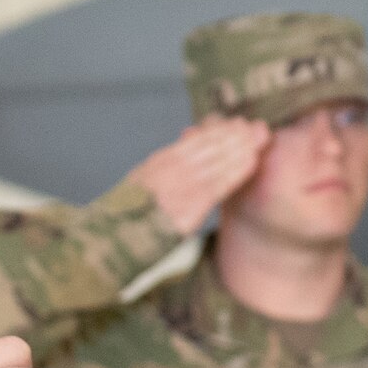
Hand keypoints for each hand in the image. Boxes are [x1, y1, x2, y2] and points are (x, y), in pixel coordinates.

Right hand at [127, 115, 270, 232]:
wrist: (108, 245)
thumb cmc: (123, 223)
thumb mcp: (137, 190)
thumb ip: (159, 174)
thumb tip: (181, 158)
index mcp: (153, 167)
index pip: (190, 144)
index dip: (215, 132)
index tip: (235, 123)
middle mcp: (164, 173)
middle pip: (205, 148)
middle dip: (232, 136)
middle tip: (258, 126)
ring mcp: (172, 190)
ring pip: (213, 163)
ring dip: (239, 149)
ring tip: (260, 138)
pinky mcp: (182, 211)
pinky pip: (214, 187)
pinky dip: (234, 172)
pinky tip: (251, 162)